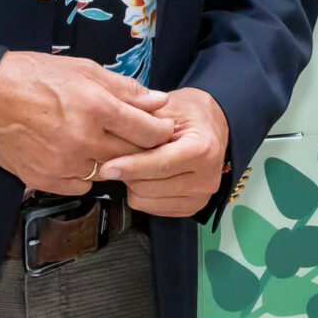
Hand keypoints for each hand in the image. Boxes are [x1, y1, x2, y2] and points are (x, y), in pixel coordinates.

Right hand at [0, 51, 174, 195]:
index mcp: (96, 107)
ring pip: (109, 172)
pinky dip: (86, 174)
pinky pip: (82, 186)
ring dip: (114, 162)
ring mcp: (64, 163)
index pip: (149, 132)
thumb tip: (158, 101)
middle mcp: (83, 139)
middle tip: (137, 137)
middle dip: (141, 147)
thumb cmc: (35, 77)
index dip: (161, 131)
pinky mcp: (46, 179)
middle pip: (133, 155)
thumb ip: (125, 89)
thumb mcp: (84, 70)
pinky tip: (78, 156)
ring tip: (102, 143)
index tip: (162, 129)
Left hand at [97, 85, 230, 217]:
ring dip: (134, 183)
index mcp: (203, 149)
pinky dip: (142, 193)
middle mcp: (206, 177)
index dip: (130, 166)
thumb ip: (142, 125)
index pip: (160, 164)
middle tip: (125, 155)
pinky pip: (150, 209)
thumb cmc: (188, 114)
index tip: (107, 168)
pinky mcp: (191, 208)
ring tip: (139, 164)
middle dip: (129, 172)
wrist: (211, 126)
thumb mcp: (167, 107)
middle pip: (148, 186)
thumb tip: (112, 143)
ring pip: (145, 200)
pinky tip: (148, 176)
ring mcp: (200, 196)